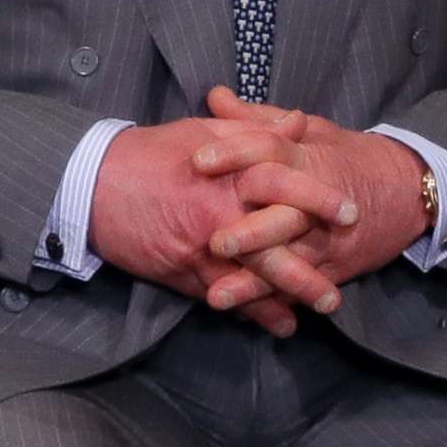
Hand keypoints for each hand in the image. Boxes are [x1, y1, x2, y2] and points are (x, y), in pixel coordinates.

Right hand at [86, 107, 359, 315]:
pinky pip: (224, 294)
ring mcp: (201, 247)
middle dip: (311, 269)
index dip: (321, 200)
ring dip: (289, 296)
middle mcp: (220, 213)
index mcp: (229, 173)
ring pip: (253, 278)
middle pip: (276, 246)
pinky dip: (252, 310)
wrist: (94, 183)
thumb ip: (255, 132)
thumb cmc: (151, 153)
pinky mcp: (181, 271)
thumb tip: (300, 123)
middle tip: (343, 284)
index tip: (352, 213)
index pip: (285, 186)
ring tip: (322, 308)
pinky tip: (279, 324)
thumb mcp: (205, 133)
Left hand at [190, 87, 431, 323]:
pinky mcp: (334, 266)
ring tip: (217, 296)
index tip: (198, 160)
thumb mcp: (309, 130)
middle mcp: (313, 199)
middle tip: (214, 242)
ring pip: (289, 260)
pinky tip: (251, 319)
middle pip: (281, 214)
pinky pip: (304, 287)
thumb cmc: (347, 156)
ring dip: (254, 281)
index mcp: (304, 156)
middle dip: (250, 231)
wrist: (409, 190)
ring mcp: (325, 237)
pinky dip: (279, 303)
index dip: (233, 154)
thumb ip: (257, 117)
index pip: (266, 151)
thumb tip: (214, 96)